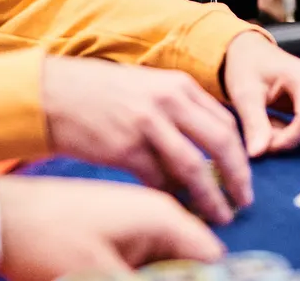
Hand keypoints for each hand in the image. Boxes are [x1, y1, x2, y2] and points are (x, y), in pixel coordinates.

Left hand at [0, 175, 222, 280]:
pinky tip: (120, 272)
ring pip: (170, 256)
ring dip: (163, 272)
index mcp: (163, 217)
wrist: (0, 215)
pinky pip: (149, 250)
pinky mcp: (121, 221)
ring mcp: (140, 213)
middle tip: (141, 277)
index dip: (210, 278)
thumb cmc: (49, 242)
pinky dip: (145, 267)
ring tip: (120, 272)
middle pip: (193, 256)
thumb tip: (190, 278)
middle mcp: (159, 210)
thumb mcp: (102, 277)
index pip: (212, 255)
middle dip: (184, 275)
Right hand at [40, 56, 252, 225]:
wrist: (55, 93)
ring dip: (210, 196)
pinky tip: (175, 208)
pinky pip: (157, 180)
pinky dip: (170, 197)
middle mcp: (169, 101)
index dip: (240, 152)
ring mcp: (148, 124)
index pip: (226, 121)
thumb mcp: (150, 87)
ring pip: (193, 167)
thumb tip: (208, 146)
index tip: (245, 175)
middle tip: (244, 200)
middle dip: (237, 175)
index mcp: (180, 85)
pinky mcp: (124, 148)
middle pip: (221, 142)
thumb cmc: (102, 93)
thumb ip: (179, 109)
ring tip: (219, 214)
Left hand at [220, 31, 299, 157]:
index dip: (288, 140)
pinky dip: (293, 131)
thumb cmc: (247, 67)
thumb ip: (254, 124)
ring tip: (265, 126)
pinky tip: (275, 123)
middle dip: (288, 139)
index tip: (264, 147)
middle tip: (260, 136)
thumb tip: (258, 154)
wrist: (251, 53)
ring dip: (290, 136)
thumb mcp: (245, 94)